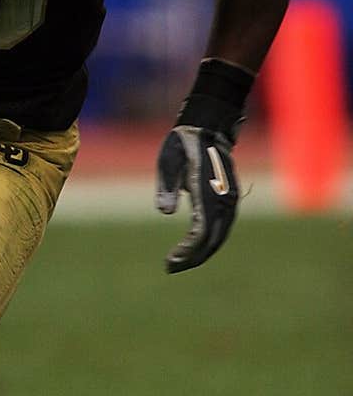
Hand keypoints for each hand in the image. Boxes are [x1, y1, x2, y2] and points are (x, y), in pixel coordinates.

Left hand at [155, 125, 239, 273]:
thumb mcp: (168, 159)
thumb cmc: (183, 143)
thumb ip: (167, 185)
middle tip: (171, 267)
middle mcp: (224, 199)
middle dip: (194, 257)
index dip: (188, 249)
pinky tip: (194, 248)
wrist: (209, 127)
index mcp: (208, 191)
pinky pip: (222, 228)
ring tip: (179, 262)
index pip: (201, 230)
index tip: (170, 260)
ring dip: (202, 252)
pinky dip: (209, 242)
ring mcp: (229, 200)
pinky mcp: (229, 200)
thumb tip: (165, 212)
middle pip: (213, 239)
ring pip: (220, 236)